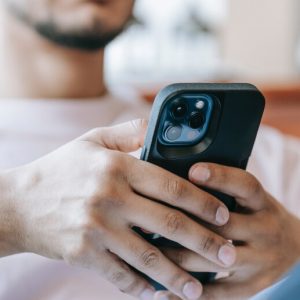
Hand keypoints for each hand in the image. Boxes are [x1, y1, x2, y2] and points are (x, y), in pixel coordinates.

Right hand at [0, 120, 235, 299]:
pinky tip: (160, 293)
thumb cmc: (61, 169)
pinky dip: (144, 286)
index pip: (172, 186)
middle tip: (229, 254)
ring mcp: (96, 229)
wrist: (18, 202)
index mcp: (117, 167)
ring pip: (149, 257)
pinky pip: (122, 275)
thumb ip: (129, 132)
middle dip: (204, 242)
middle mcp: (110, 197)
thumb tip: (159, 124)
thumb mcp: (93, 140)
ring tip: (202, 287)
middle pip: (169, 223)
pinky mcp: (83, 254)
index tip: (223, 215)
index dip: (203, 202)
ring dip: (179, 276)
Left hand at [156, 163, 299, 299]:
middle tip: (147, 220)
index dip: (220, 177)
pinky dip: (186, 296)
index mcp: (262, 203)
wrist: (292, 249)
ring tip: (145, 252)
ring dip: (177, 258)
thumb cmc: (256, 215)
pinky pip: (216, 296)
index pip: (245, 185)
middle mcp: (264, 231)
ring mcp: (259, 262)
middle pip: (224, 226)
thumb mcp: (249, 198)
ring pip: (213, 261)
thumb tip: (180, 176)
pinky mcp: (249, 288)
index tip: (193, 171)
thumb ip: (224, 189)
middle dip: (184, 223)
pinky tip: (159, 294)